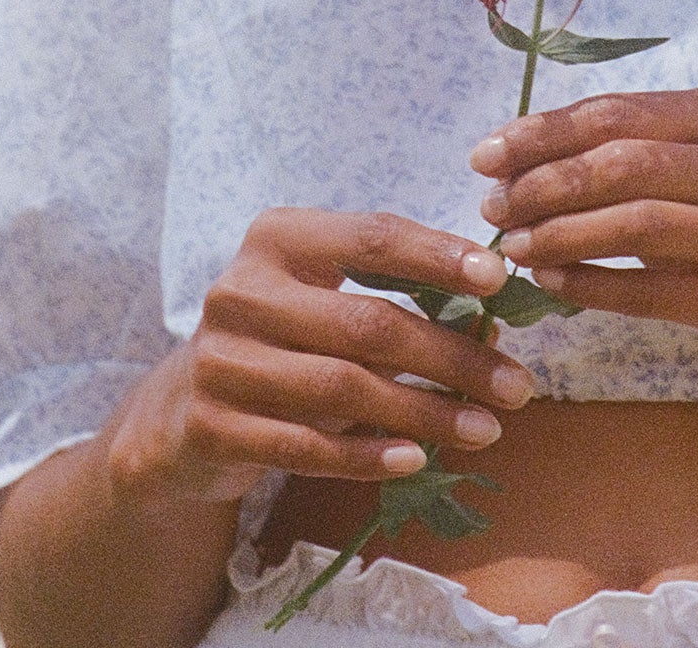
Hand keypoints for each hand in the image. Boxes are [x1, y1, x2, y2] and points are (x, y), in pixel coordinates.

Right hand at [105, 209, 534, 510]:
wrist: (181, 412)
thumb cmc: (281, 342)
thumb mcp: (328, 304)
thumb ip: (396, 304)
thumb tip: (488, 328)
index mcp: (278, 238)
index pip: (371, 236)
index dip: (437, 255)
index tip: (499, 278)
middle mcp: (243, 289)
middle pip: (367, 322)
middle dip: (451, 356)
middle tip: (517, 386)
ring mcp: (222, 359)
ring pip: (344, 388)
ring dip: (425, 413)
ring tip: (485, 429)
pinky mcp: (212, 425)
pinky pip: (306, 446)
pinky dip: (367, 456)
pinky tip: (416, 460)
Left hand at [471, 87, 697, 406]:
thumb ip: (642, 157)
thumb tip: (524, 158)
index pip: (622, 111)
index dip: (545, 131)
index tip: (487, 154)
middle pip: (627, 159)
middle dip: (544, 180)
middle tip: (490, 205)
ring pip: (640, 221)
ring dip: (561, 233)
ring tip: (511, 248)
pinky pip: (659, 290)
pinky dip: (596, 285)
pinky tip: (555, 284)